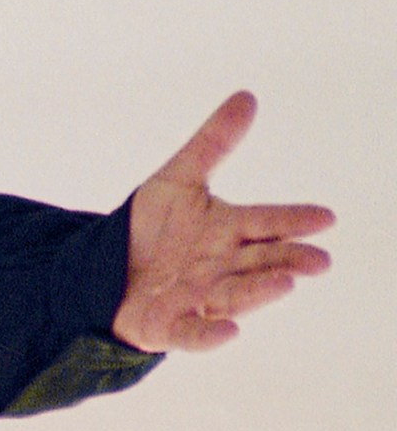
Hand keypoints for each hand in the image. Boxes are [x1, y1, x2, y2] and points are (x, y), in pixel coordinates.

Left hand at [112, 91, 333, 352]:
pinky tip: (228, 330)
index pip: (266, 222)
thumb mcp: (177, 179)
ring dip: (260, 290)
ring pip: (236, 295)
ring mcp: (199, 299)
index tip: (324, 217)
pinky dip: (210, 334)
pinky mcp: (170, 326)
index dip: (293, 220)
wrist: (106, 269)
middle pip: (261, 262)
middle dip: (289, 260)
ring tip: (286, 281)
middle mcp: (222, 267)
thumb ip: (212, 142)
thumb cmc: (152, 228)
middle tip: (318, 260)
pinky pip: (192, 333)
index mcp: (228, 231)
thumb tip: (247, 96)